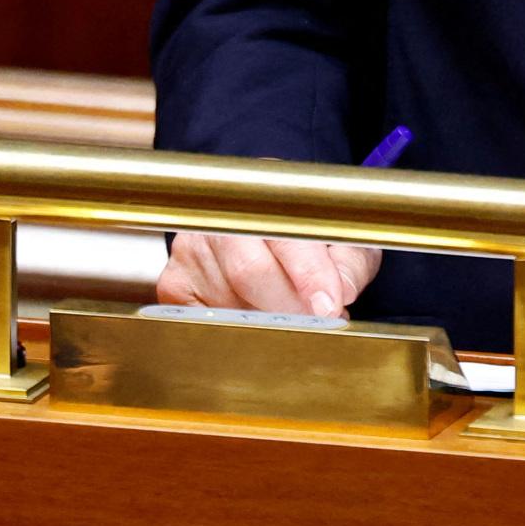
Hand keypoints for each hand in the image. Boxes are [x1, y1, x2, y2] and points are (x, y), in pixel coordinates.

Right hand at [156, 233, 381, 318]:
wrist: (260, 227)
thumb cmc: (304, 234)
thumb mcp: (342, 240)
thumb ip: (350, 263)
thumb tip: (341, 293)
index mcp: (268, 194)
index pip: (286, 235)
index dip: (309, 274)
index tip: (329, 306)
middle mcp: (221, 216)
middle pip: (250, 272)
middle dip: (289, 309)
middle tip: (315, 324)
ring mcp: (191, 251)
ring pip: (229, 303)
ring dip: (265, 322)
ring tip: (287, 316)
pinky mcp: (174, 285)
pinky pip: (205, 321)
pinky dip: (235, 331)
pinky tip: (253, 318)